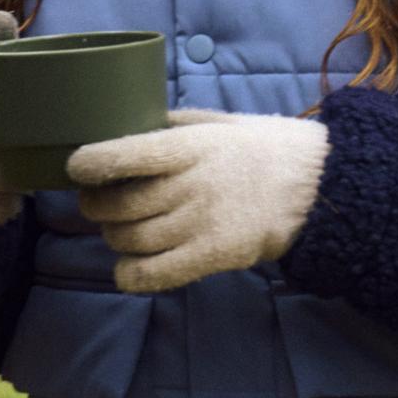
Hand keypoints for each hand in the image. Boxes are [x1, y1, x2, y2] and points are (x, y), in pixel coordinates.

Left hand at [65, 108, 331, 293]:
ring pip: (128, 240)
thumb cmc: (269, 149)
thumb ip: (178, 123)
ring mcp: (199, 226)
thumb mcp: (223, 122)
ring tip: (121, 230)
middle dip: (95, 207)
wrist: (319, 188)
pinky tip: (129, 267)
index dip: (88, 164)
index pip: (122, 155)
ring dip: (114, 237)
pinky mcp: (210, 258)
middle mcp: (189, 186)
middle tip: (98, 203)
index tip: (78, 167)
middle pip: (117, 205)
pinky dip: (129, 275)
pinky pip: (152, 275)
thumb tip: (135, 123)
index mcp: (190, 147)